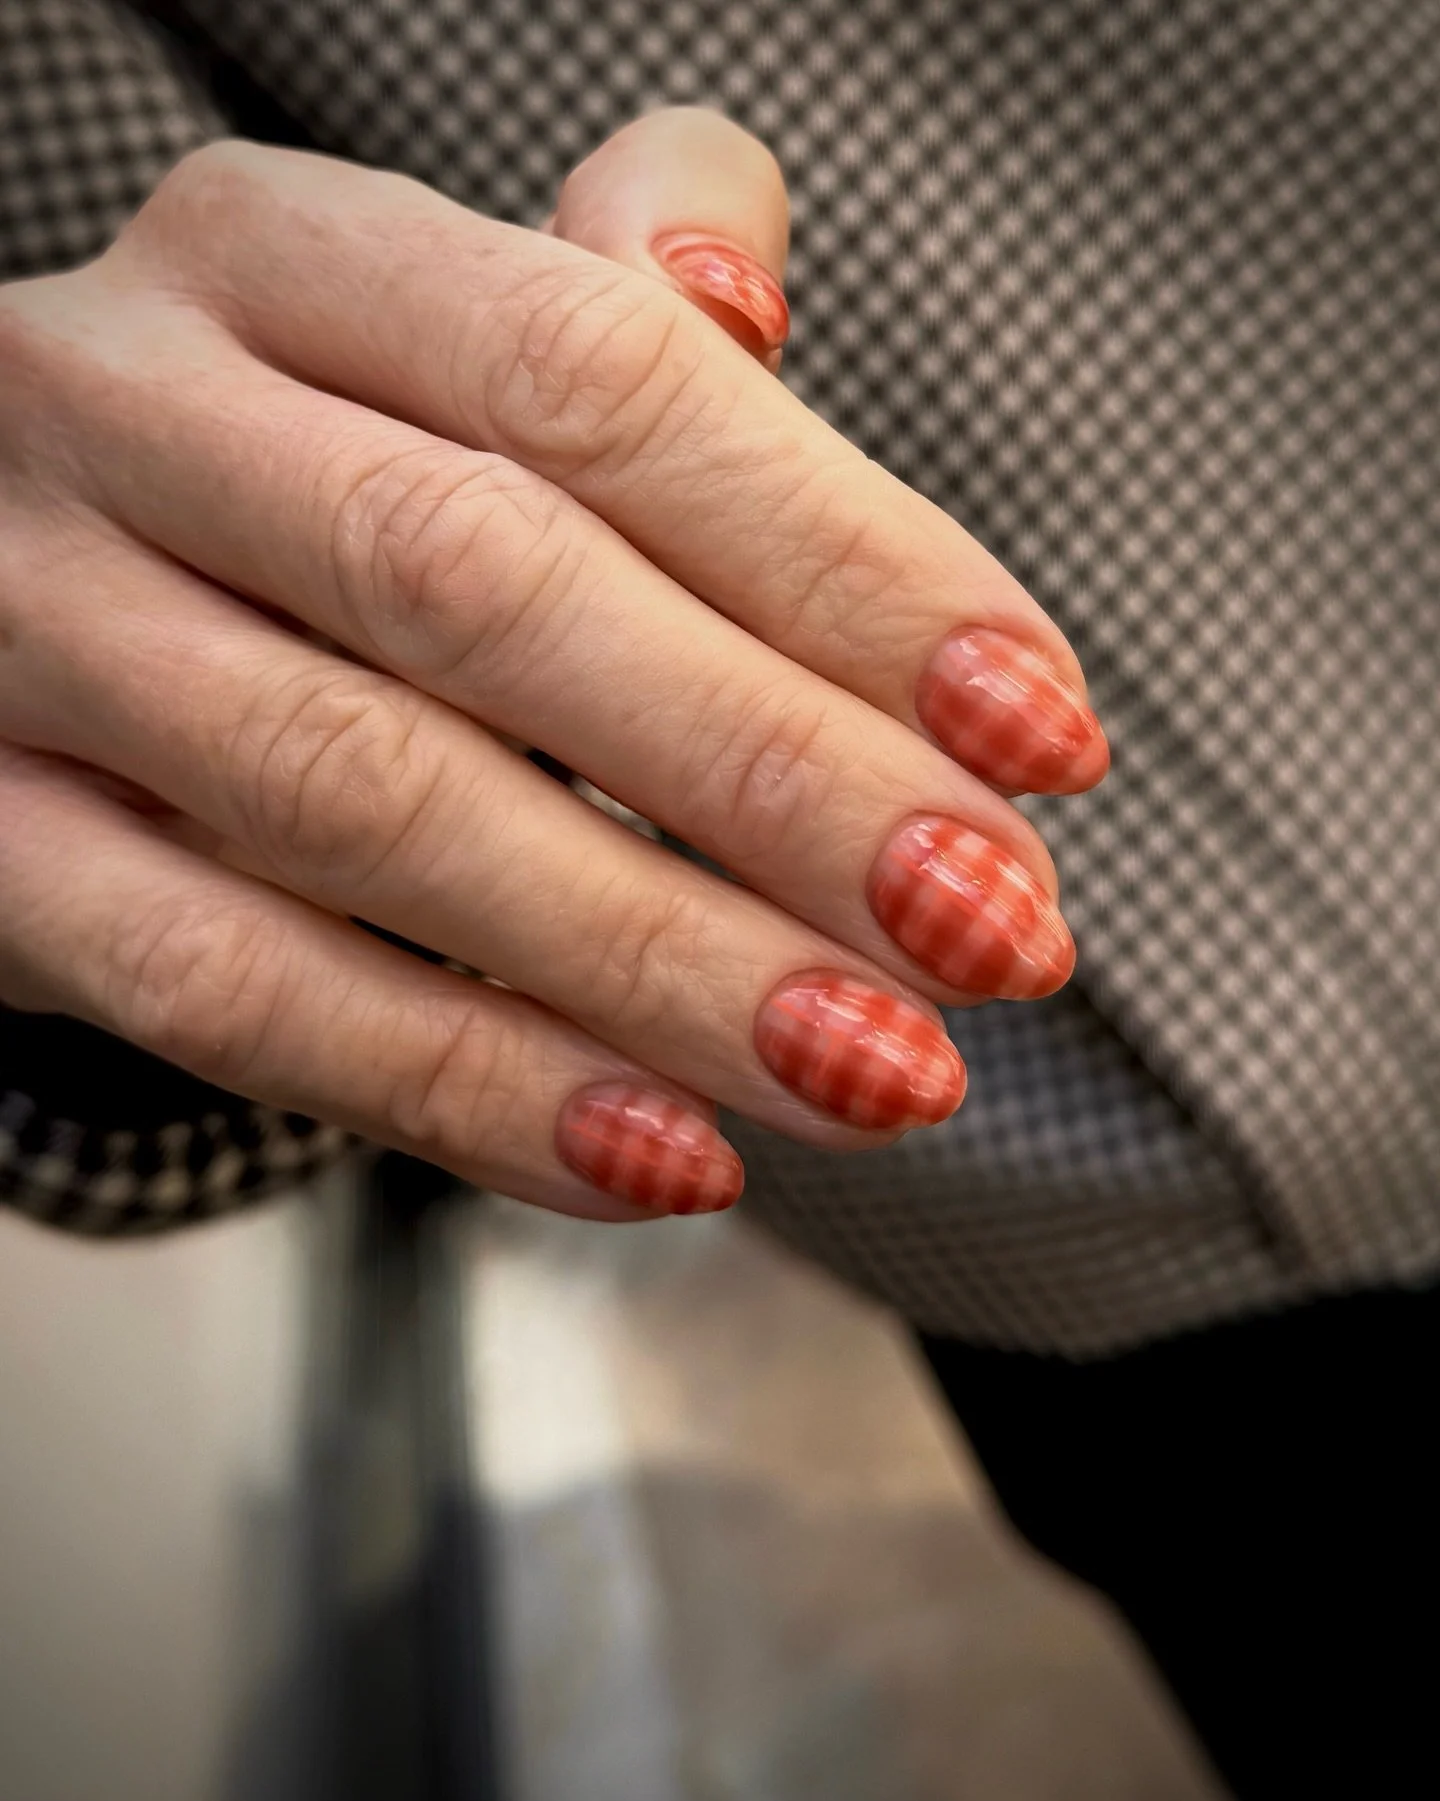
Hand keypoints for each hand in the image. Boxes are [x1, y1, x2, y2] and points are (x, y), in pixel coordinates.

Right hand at [0, 110, 1105, 1219]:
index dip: (843, 562)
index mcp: (276, 256)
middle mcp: (123, 408)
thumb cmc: (303, 477)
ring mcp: (25, 629)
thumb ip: (604, 305)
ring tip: (872, 1068)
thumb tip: (744, 303)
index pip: (598, 375)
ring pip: (365, 802)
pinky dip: (463, 1084)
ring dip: (654, 961)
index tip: (1038, 731)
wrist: (18, 584)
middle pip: (486, 585)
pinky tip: (659, 1156)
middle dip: (776, 777)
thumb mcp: (431, 347)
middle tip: (989, 927)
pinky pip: (225, 988)